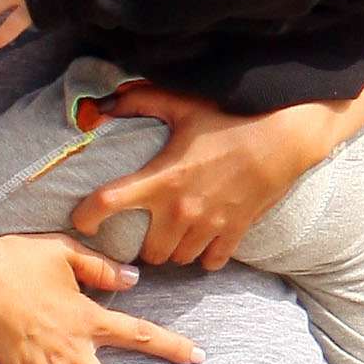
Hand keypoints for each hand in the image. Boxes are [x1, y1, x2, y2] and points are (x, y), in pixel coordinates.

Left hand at [70, 86, 343, 270]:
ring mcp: (208, 226)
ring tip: (174, 235)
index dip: (85, 216)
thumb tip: (104, 103)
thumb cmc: (229, 119)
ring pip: (178, 259)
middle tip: (145, 230)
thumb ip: (139, 101)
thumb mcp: (182, 105)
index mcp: (161, 179)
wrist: (282, 139)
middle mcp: (181, 210)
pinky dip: (204, 256)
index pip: (107, 203)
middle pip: (148, 252)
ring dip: (173, 250)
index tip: (81, 221)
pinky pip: (210, 262)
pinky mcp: (233, 233)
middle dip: (143, 245)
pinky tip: (204, 240)